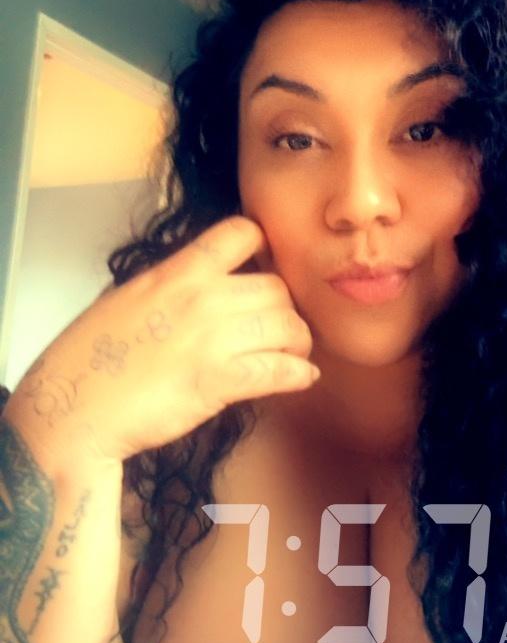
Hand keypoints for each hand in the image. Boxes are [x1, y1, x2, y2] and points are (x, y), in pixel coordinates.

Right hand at [7, 216, 317, 465]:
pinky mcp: (218, 381)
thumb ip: (169, 285)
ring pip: (287, 326)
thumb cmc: (87, 361)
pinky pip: (280, 370)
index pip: (241, 232)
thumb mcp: (126, 298)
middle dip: (285, 308)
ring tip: (292, 352)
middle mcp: (200, 297)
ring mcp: (211, 339)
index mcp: (174, 271)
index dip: (264, 248)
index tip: (268, 268)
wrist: (69, 411)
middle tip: (282, 326)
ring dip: (297, 341)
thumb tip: (200, 282)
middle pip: (276, 287)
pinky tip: (302, 378)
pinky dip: (298, 374)